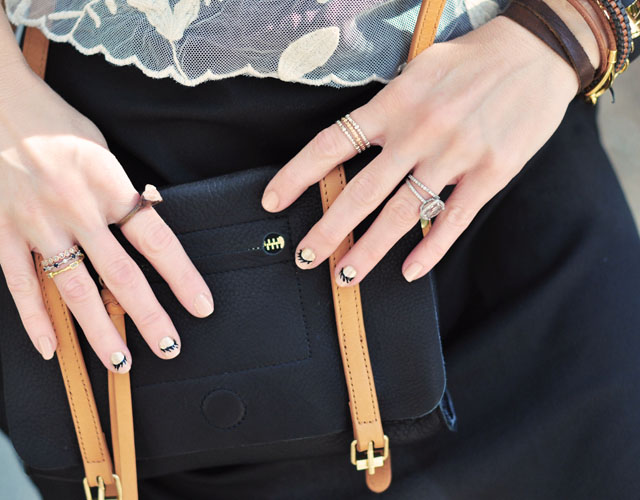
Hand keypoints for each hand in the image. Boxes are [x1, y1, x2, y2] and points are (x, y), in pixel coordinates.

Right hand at [0, 70, 213, 370]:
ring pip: (72, 289)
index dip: (183, 278)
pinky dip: (35, 319)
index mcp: (107, 184)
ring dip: (98, 330)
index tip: (201, 306)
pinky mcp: (0, 232)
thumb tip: (150, 215)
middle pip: (120, 274)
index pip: (157, 240)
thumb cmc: (53, 123)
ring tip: (121, 362)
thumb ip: (123, 189)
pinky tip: (52, 347)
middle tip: (169, 347)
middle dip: (148, 316)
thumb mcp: (102, 148)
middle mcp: (75, 208)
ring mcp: (35, 223)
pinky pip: (19, 284)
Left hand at [261, 15, 579, 285]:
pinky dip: (430, 248)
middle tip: (305, 258)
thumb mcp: (418, 69)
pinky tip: (409, 271)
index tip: (273, 202)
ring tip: (346, 275)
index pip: (332, 144)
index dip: (297, 176)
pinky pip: (453, 218)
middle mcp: (419, 131)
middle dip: (328, 230)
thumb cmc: (471, 61)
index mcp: (394, 103)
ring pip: (402, 213)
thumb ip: (386, 107)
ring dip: (370, 249)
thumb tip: (353, 143)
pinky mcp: (491, 172)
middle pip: (362, 192)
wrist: (538, 53)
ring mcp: (455, 154)